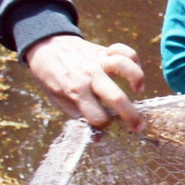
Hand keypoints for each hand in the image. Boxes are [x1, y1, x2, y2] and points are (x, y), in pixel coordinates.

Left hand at [22, 34, 145, 131]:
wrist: (46, 47)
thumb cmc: (52, 77)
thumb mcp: (57, 100)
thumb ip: (78, 115)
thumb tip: (98, 137)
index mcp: (75, 92)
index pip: (97, 116)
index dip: (103, 125)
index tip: (104, 125)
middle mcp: (89, 76)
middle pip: (116, 97)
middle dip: (130, 116)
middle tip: (138, 127)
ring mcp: (98, 62)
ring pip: (124, 66)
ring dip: (137, 79)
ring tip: (138, 90)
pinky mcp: (104, 51)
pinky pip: (125, 51)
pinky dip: (133, 58)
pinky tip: (133, 68)